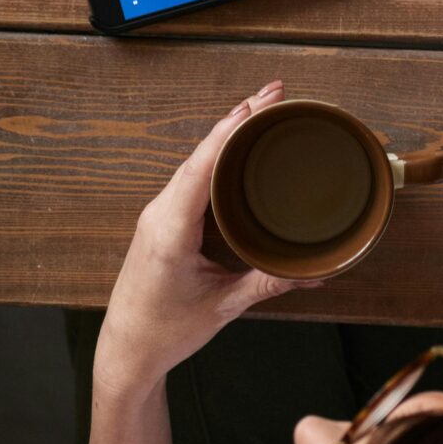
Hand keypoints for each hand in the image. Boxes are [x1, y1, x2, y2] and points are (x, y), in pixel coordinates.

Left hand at [96, 80, 302, 396]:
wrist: (125, 351)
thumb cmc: (167, 331)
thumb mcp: (223, 306)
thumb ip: (268, 282)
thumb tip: (316, 273)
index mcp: (171, 230)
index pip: (201, 167)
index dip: (228, 132)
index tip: (255, 103)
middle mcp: (160, 213)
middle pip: (201, 153)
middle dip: (237, 119)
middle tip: (275, 92)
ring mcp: (157, 213)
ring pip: (195, 161)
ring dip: (226, 133)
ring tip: (261, 107)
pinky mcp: (160, 219)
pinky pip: (190, 176)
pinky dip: (214, 154)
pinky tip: (234, 145)